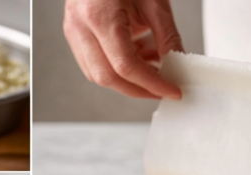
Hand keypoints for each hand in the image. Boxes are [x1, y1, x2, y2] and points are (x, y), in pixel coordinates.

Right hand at [63, 0, 182, 99]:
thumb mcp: (154, 1)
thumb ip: (167, 36)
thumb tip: (177, 65)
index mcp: (99, 15)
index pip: (126, 66)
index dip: (152, 84)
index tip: (171, 91)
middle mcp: (80, 24)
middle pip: (107, 77)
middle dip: (139, 89)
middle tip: (163, 89)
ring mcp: (72, 29)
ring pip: (97, 74)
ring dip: (128, 79)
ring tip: (153, 66)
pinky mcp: (74, 31)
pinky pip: (93, 61)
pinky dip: (117, 67)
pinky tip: (138, 55)